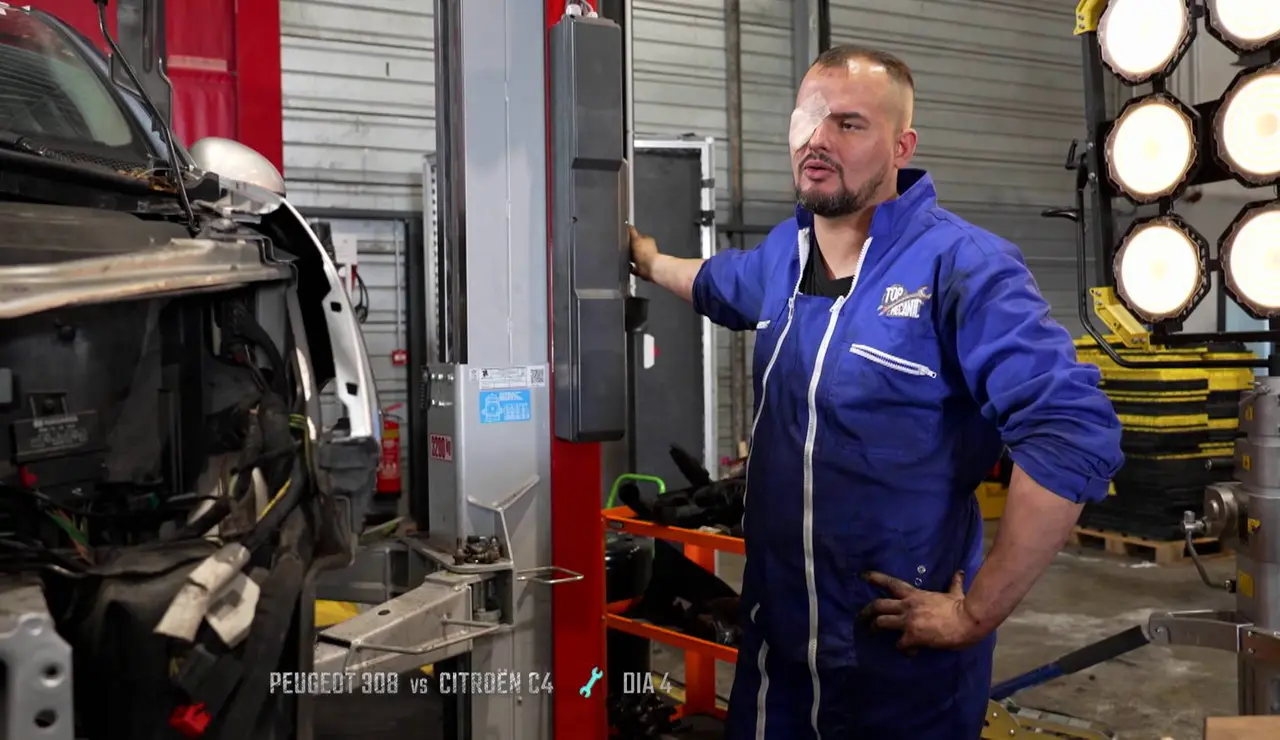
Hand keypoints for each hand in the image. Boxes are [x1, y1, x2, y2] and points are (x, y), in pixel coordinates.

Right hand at [628, 224, 657, 280]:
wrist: (649, 267)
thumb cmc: (645, 253)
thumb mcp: (635, 238)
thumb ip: (632, 231)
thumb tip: (629, 225)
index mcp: (647, 240)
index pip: (638, 236)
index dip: (631, 237)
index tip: (626, 238)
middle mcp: (648, 249)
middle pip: (637, 247)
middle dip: (631, 249)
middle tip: (625, 249)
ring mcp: (646, 259)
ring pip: (637, 257)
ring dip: (632, 258)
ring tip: (627, 258)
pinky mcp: (644, 269)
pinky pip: (636, 268)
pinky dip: (632, 268)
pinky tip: (629, 267)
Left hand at [858, 571, 984, 651]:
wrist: (967, 621)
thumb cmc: (962, 607)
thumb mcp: (955, 593)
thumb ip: (954, 583)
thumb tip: (960, 573)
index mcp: (915, 595)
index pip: (890, 583)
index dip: (875, 578)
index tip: (863, 576)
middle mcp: (907, 606)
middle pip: (878, 605)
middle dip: (866, 611)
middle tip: (860, 618)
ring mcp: (908, 621)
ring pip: (881, 623)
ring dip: (875, 628)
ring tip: (872, 633)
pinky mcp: (912, 637)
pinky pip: (900, 645)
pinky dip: (903, 649)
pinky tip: (910, 652)